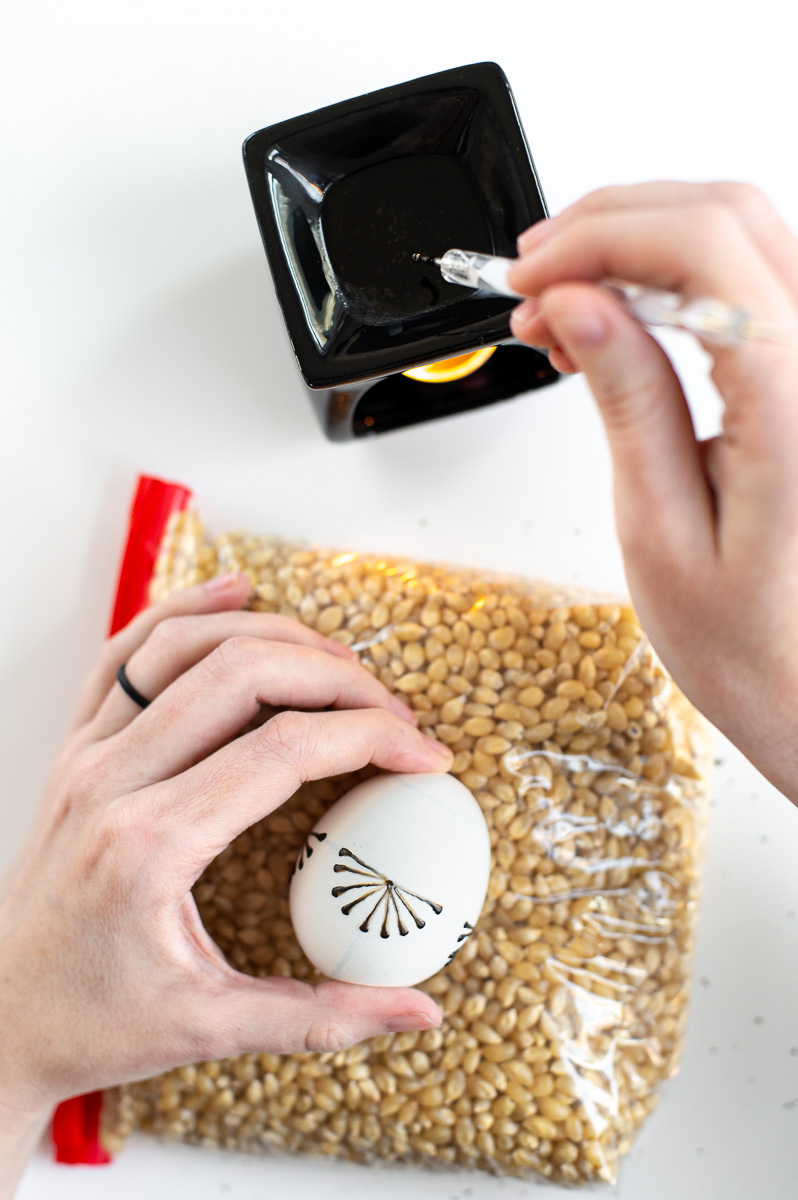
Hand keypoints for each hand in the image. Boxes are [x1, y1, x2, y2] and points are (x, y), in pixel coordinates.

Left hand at [0, 573, 451, 1132]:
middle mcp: (112, 782)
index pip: (285, 750)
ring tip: (336, 658)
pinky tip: (233, 591)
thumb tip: (420, 1014)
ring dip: (271, 633)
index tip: (424, 755)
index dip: (372, 737)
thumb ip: (324, 1019)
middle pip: (243, 676)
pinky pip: (126, 652)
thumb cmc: (96, 1023)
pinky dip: (184, 609)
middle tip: (392, 709)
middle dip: (337, 677)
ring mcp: (86, 755)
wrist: (0, 1017)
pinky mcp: (76, 747)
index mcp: (153, 846)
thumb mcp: (214, 1028)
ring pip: (184, 644)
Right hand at [509, 182, 797, 800]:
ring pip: (737, 236)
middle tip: (534, 281)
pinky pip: (745, 287)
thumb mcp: (661, 530)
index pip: (703, 248)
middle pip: (725, 216)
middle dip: (610, 226)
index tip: (530, 276)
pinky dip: (671, 282)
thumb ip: (628, 401)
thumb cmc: (755, 641)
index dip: (600, 239)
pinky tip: (618, 323)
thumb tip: (578, 304)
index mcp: (796, 403)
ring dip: (638, 247)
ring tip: (562, 308)